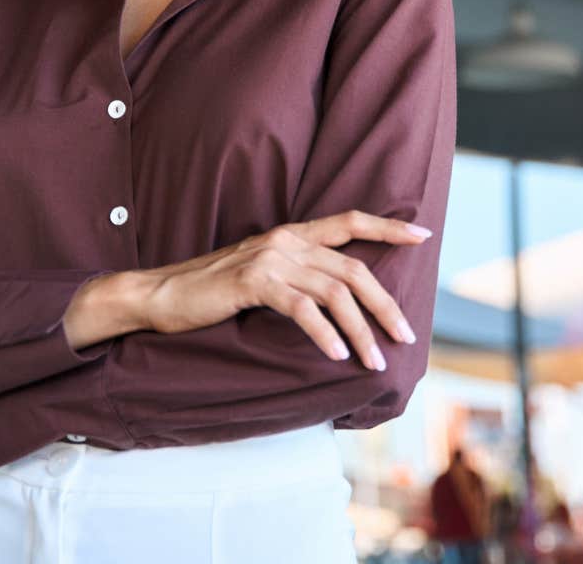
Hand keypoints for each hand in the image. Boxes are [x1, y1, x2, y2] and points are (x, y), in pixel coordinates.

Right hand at [135, 210, 433, 370]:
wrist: (160, 294)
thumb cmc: (211, 291)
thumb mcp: (262, 275)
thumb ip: (296, 276)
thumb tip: (337, 301)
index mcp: (291, 235)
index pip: (350, 221)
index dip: (388, 227)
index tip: (423, 234)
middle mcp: (286, 240)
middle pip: (353, 269)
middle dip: (385, 305)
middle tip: (405, 336)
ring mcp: (270, 259)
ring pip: (334, 293)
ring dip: (360, 331)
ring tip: (374, 360)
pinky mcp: (253, 282)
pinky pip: (302, 309)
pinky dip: (325, 334)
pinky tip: (337, 356)